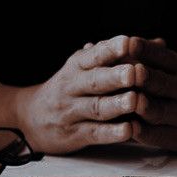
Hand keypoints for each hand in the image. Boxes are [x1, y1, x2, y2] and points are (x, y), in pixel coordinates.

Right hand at [17, 36, 137, 153]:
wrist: (30, 117)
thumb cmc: (68, 88)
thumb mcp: (81, 67)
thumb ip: (107, 56)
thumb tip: (145, 42)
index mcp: (77, 65)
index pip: (94, 55)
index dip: (111, 49)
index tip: (128, 42)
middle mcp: (72, 86)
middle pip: (94, 80)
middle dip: (115, 76)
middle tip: (134, 72)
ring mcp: (71, 111)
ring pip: (95, 107)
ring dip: (116, 104)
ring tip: (134, 100)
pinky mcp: (74, 134)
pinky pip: (94, 133)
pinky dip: (111, 133)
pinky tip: (128, 130)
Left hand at [129, 37, 176, 151]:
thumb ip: (153, 57)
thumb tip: (122, 43)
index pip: (163, 56)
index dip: (146, 50)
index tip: (130, 43)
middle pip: (162, 83)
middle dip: (145, 78)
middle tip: (130, 72)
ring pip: (159, 110)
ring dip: (144, 106)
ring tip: (131, 100)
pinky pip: (159, 135)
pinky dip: (143, 132)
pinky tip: (130, 127)